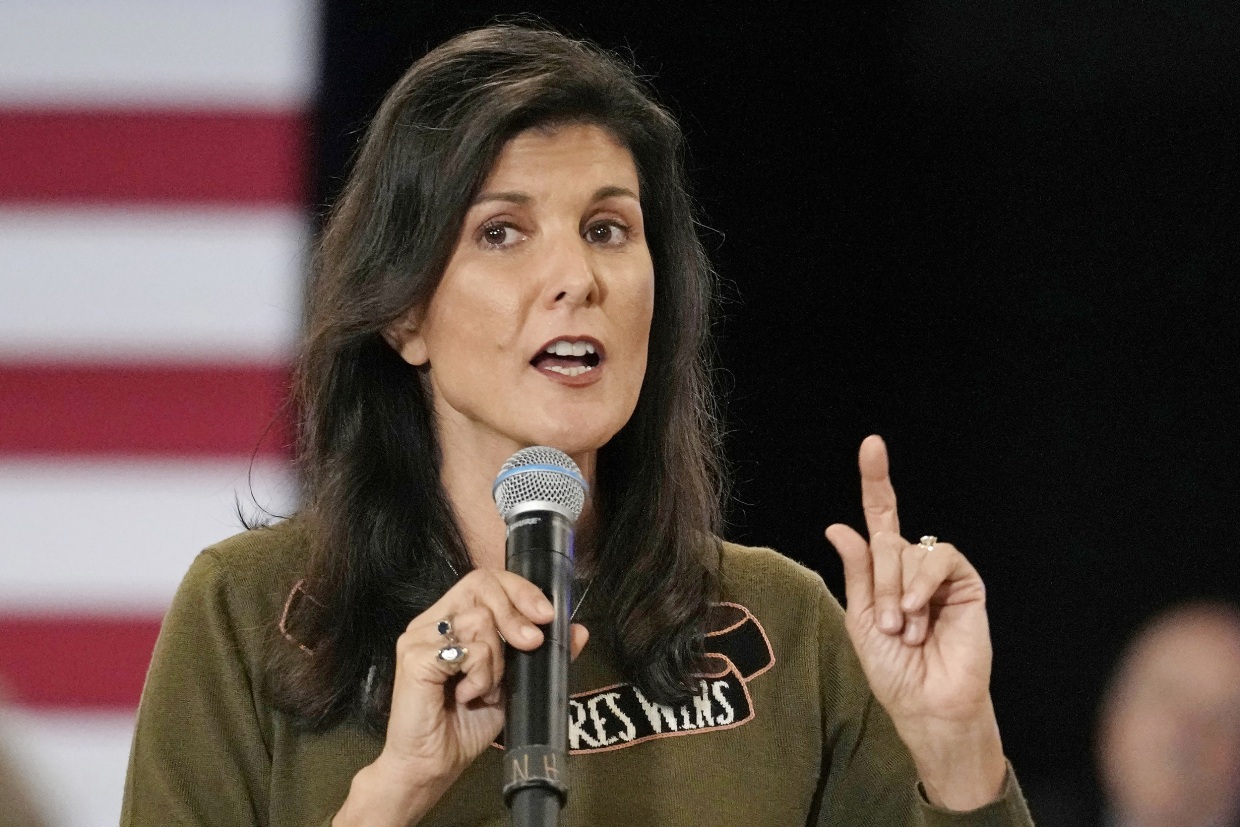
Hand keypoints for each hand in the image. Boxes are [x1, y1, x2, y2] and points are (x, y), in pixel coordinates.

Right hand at [334, 569, 588, 825]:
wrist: (433, 766)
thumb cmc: (466, 725)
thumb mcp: (515, 684)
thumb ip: (542, 654)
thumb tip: (579, 629)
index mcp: (452, 620)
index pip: (486, 580)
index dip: (520, 589)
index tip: (548, 615)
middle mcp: (432, 621)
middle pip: (480, 584)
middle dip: (515, 612)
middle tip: (531, 643)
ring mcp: (419, 636)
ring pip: (478, 619)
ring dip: (496, 660)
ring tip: (484, 689)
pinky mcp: (414, 657)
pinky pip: (465, 649)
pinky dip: (479, 674)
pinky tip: (468, 696)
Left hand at [825, 435, 1005, 809]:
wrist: (928, 704)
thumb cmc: (894, 670)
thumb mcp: (863, 619)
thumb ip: (858, 572)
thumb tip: (839, 526)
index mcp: (885, 573)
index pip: (881, 518)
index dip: (877, 482)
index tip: (873, 444)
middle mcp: (912, 568)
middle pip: (886, 541)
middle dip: (881, 584)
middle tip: (891, 626)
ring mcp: (940, 574)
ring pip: (910, 551)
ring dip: (900, 591)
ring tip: (907, 629)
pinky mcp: (966, 583)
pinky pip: (940, 557)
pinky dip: (923, 583)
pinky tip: (920, 614)